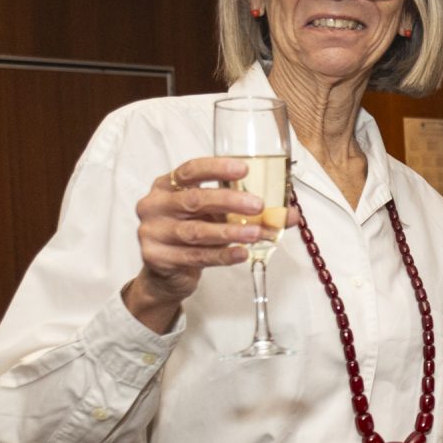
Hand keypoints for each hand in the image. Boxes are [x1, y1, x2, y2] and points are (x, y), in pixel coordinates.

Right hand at [125, 157, 298, 332]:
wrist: (165, 273)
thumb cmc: (192, 233)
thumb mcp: (215, 216)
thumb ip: (247, 211)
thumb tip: (289, 214)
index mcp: (167, 185)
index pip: (190, 170)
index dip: (217, 168)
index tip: (244, 170)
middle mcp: (155, 205)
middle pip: (194, 200)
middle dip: (229, 201)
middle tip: (258, 205)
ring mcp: (152, 232)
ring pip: (196, 231)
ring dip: (230, 231)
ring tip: (256, 233)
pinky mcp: (157, 258)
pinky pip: (195, 256)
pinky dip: (222, 255)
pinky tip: (241, 253)